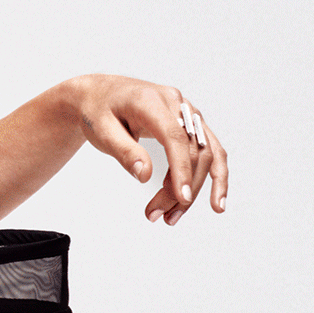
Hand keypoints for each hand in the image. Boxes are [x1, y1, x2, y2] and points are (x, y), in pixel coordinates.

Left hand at [65, 75, 229, 225]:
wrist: (101, 94)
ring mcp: (187, 112)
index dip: (181, 169)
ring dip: (194, 188)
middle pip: (192, 150)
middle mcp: (176, 103)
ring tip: (172, 217)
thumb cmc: (98, 111)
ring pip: (205, 153)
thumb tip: (145, 175)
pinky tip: (215, 201)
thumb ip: (124, 151)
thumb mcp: (101, 131)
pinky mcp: (190, 123)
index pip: (175, 137)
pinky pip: (209, 149)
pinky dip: (214, 176)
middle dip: (179, 188)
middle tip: (156, 216)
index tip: (182, 198)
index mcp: (151, 101)